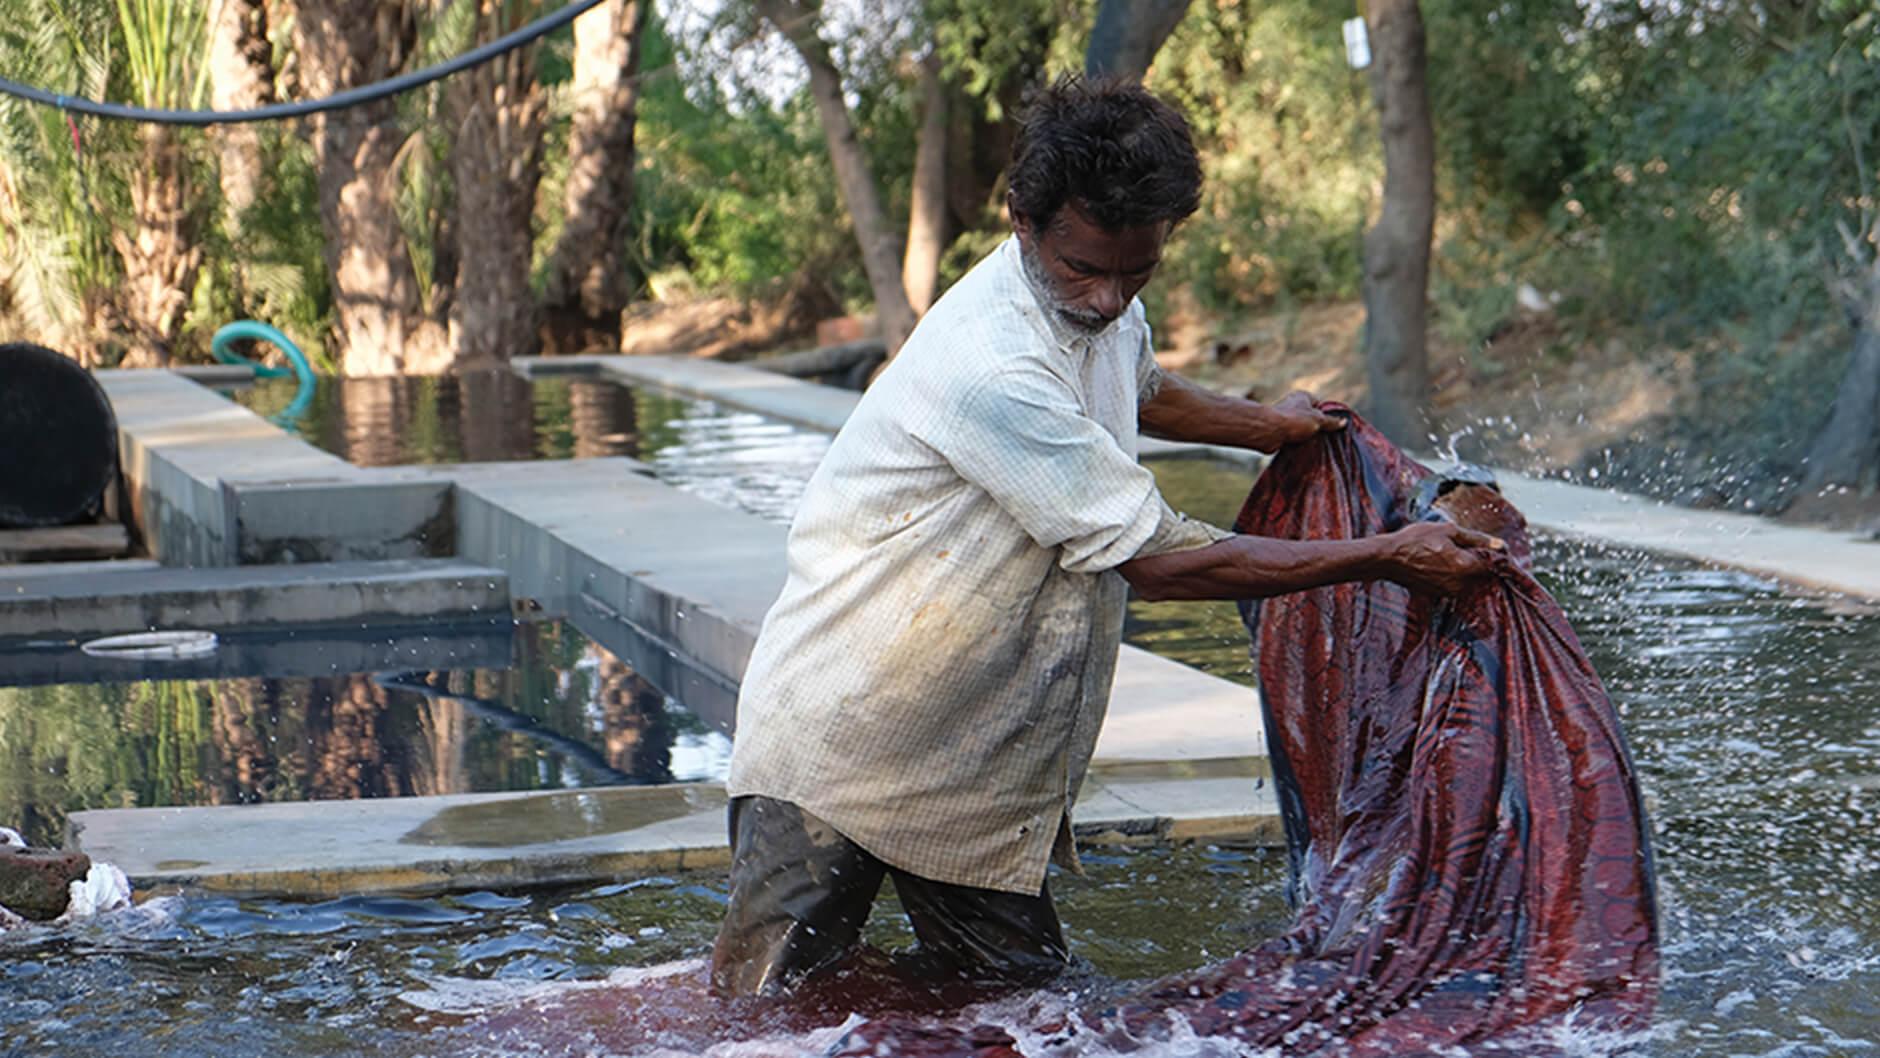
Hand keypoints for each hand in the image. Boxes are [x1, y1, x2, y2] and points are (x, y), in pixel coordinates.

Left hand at [1267, 390, 1345, 446]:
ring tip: (1318, 445)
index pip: (1321, 405)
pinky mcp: (1281, 432)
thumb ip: (1331, 421)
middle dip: (1319, 428)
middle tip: (1328, 438)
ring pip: (1304, 429)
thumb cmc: (1293, 421)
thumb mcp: (1317, 420)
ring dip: (1309, 437)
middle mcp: (1294, 406)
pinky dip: (1300, 443)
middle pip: (1312, 418)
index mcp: (1303, 397)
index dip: (1328, 415)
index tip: (1335, 426)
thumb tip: (1344, 422)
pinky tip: (1307, 449)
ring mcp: (1287, 419)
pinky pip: (1295, 438)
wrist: (1268, 432)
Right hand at [1380, 521, 1502, 595]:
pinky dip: (1448, 575)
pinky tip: (1435, 563)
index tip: (1489, 549)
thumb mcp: (1447, 531)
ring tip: (1445, 554)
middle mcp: (1459, 584)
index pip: (1493, 567)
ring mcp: (1446, 592)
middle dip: (1476, 562)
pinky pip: (1451, 585)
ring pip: (1465, 581)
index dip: (1494, 557)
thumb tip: (1500, 545)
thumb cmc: (1414, 541)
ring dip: (1462, 569)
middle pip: (1479, 575)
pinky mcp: (1436, 594)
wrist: (1387, 558)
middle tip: (1462, 548)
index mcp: (1465, 567)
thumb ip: (1476, 539)